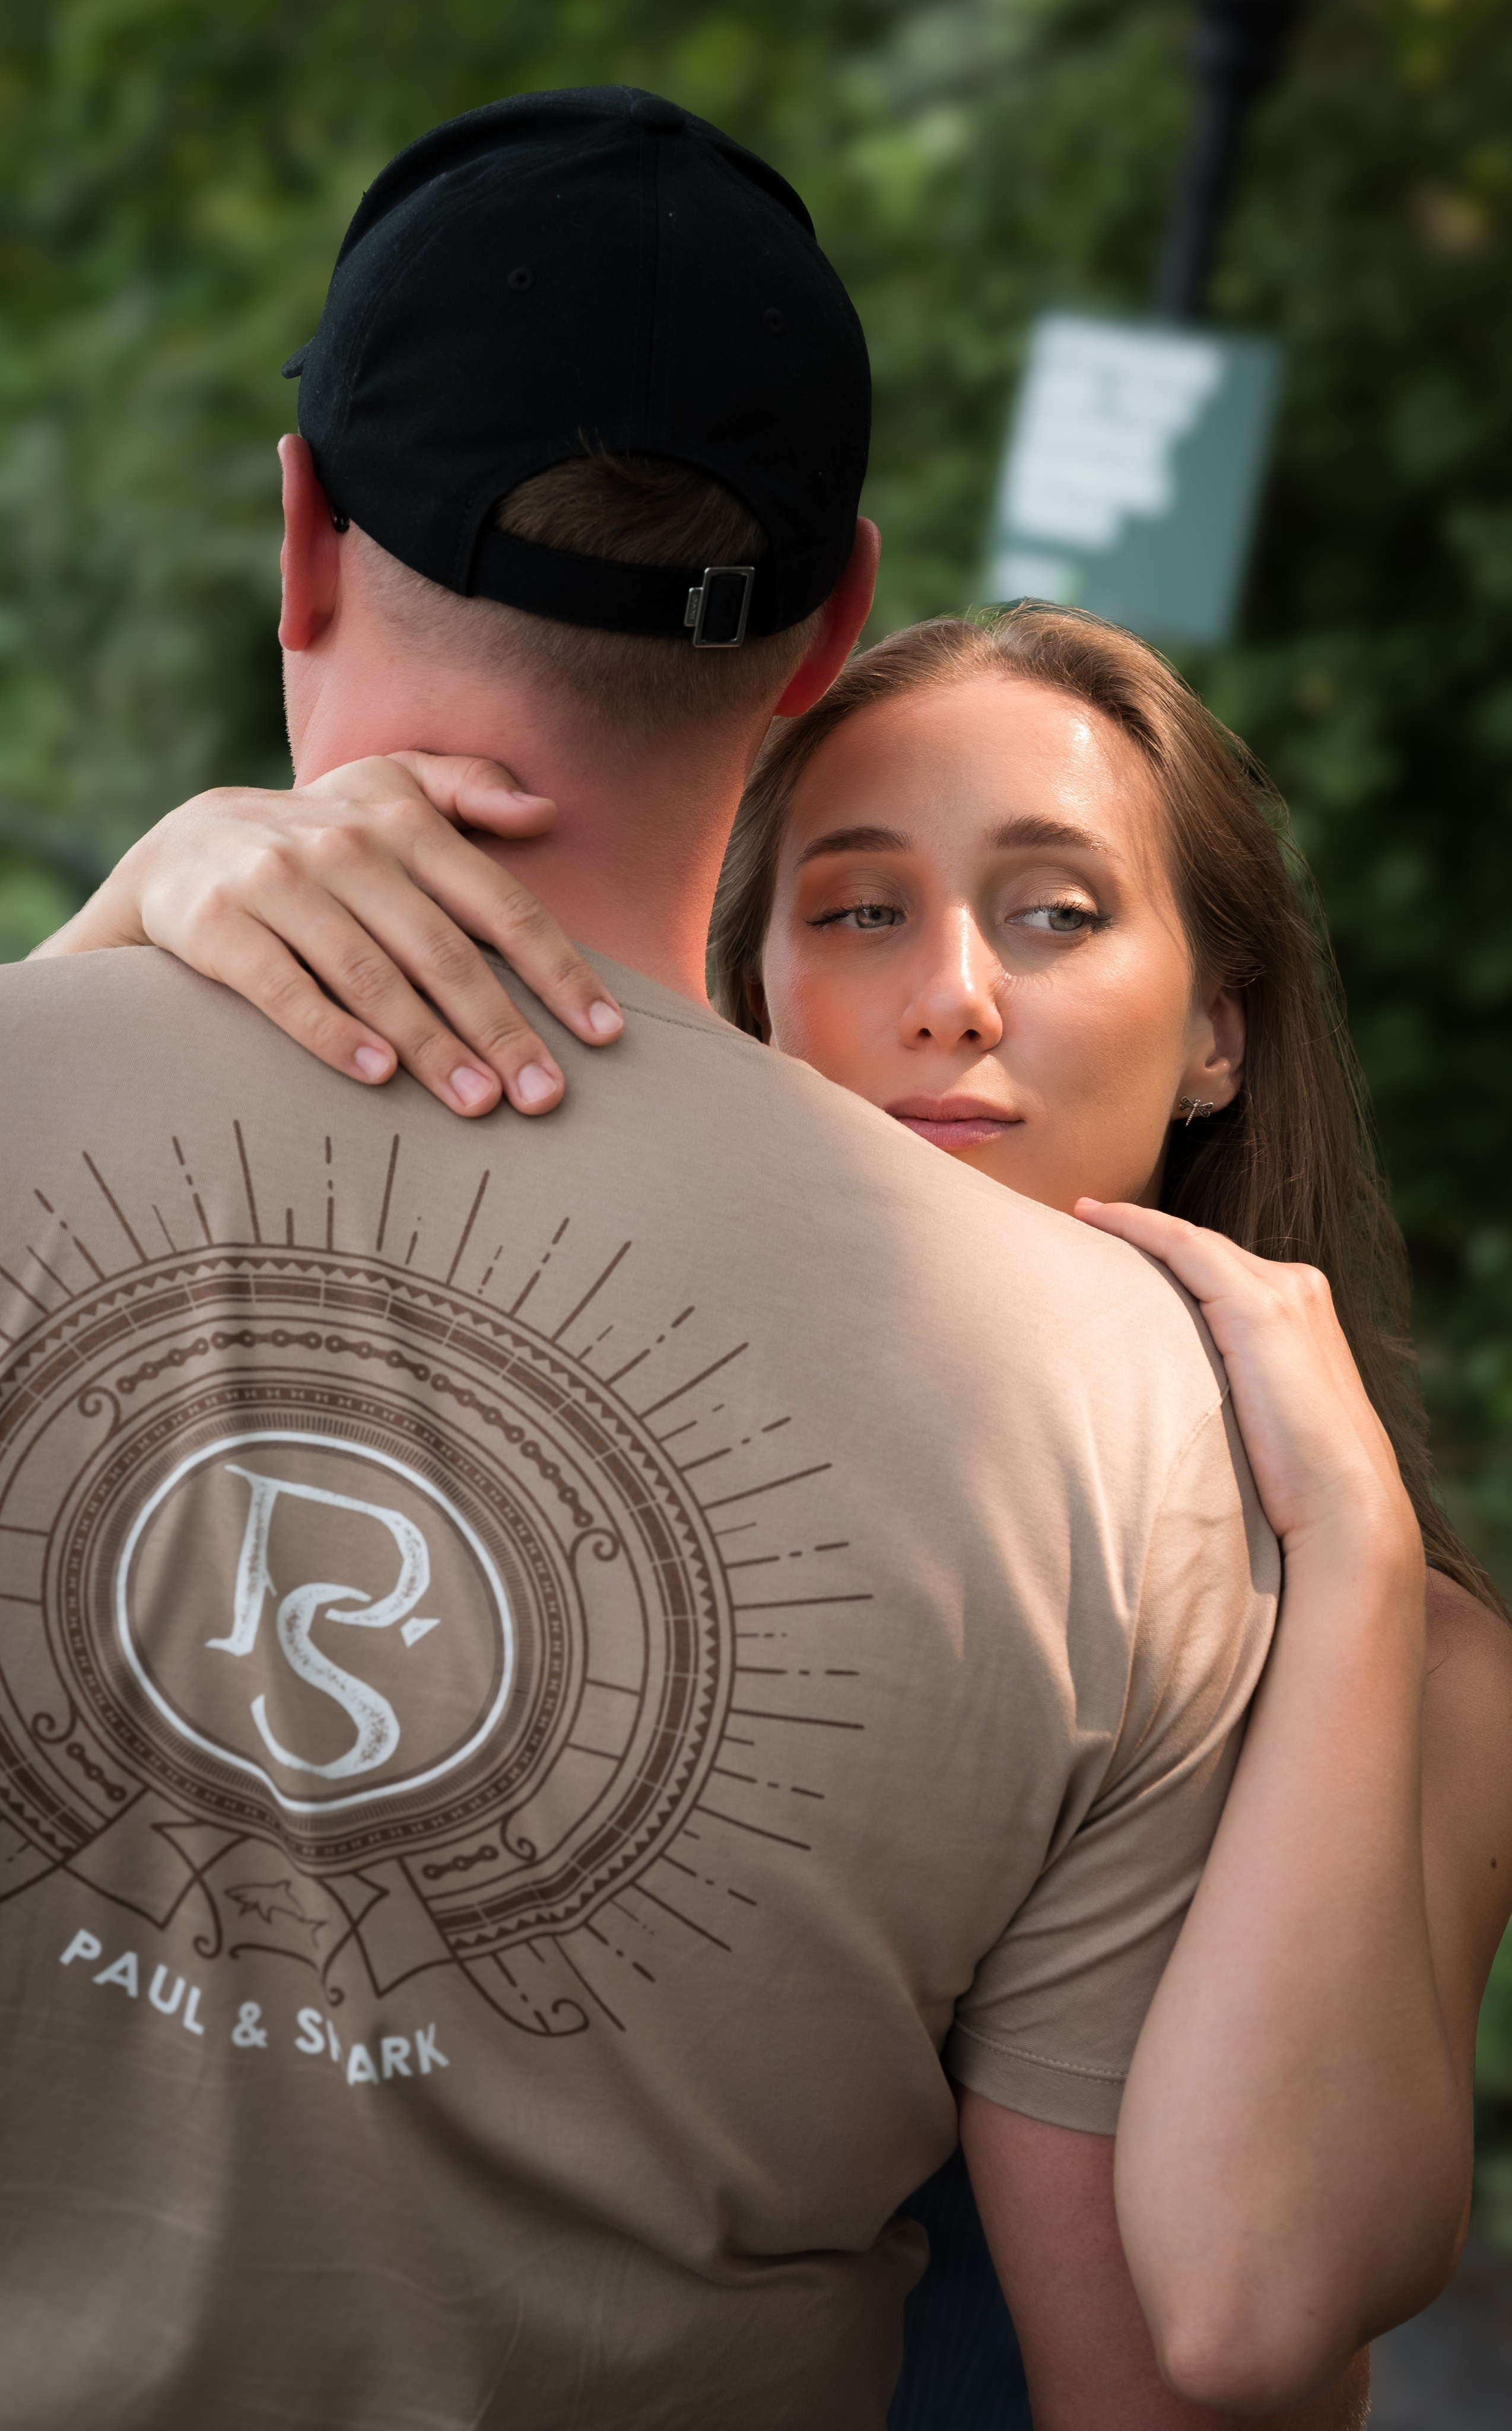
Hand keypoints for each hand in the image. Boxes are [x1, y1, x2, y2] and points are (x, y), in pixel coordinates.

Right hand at [32, 752, 623, 1117]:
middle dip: (500, 1029)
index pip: (500, 906)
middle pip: (442, 952)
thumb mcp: (388, 787)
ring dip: (430, 1045)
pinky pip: (285, 988)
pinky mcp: (221, 925)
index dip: (557, 971)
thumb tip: (547, 811)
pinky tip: (377, 1076)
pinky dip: (332, 1033)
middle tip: (545, 1097)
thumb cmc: (318, 835)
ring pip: (370, 975)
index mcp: (402, 823)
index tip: (605, 1034)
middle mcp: (346, 849)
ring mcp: (280, 885)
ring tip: (478, 1104)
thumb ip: (468, 787)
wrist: (182, 848)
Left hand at [1074, 1199, 1420, 1570]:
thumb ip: (1233, 1391)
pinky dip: (1136, 1226)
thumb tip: (1170, 1401)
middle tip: (1080, 1217)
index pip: (1221, 1266)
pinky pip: (1183, 1246)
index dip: (1164, 1248)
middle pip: (1205, 1248)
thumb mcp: (1265, 1420)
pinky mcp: (1260, 1309)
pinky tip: (1094, 1218)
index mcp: (1302, 1312)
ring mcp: (1283, 1293)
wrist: (1344, 1510)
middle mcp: (1298, 1289)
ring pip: (1192, 1240)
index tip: (1107, 1240)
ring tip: (1080, 1212)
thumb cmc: (1298, 1486)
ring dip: (1131, 1222)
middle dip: (1144, 1230)